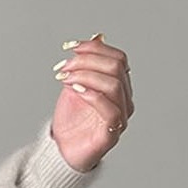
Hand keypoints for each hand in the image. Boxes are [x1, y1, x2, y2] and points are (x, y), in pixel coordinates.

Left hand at [51, 32, 132, 172]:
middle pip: (116, 67)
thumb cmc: (71, 121)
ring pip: (113, 84)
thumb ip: (86, 64)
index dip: (94, 48)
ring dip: (86, 76)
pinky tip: (76, 91)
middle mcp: (125, 99)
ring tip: (65, 78)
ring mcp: (121, 117)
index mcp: (120, 85)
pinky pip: (110, 110)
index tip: (69, 47)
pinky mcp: (112, 134)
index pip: (117, 57)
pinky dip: (92, 96)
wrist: (62, 151)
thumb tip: (97, 36)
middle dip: (86, 60)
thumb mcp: (76, 84)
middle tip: (63, 66)